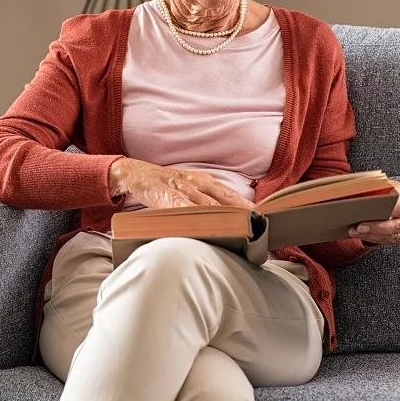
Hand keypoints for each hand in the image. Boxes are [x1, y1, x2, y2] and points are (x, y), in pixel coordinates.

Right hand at [108, 157, 255, 210]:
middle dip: (243, 212)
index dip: (249, 206)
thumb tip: (226, 223)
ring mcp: (181, 187)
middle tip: (260, 224)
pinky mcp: (164, 193)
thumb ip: (205, 205)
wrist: (133, 173)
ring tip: (239, 227)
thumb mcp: (188, 192)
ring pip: (206, 203)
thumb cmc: (164, 186)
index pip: (231, 195)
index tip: (266, 217)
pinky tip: (201, 223)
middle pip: (225, 198)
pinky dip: (193, 214)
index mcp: (204, 182)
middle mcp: (196, 182)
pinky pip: (181, 205)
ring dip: (224, 215)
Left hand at [347, 179, 399, 246]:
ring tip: (356, 231)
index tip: (370, 214)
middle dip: (376, 228)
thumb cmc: (390, 191)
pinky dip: (373, 239)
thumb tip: (360, 192)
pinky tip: (362, 234)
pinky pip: (389, 241)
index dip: (387, 212)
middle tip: (360, 227)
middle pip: (397, 226)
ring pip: (391, 236)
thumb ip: (378, 189)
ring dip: (371, 235)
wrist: (397, 198)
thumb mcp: (386, 185)